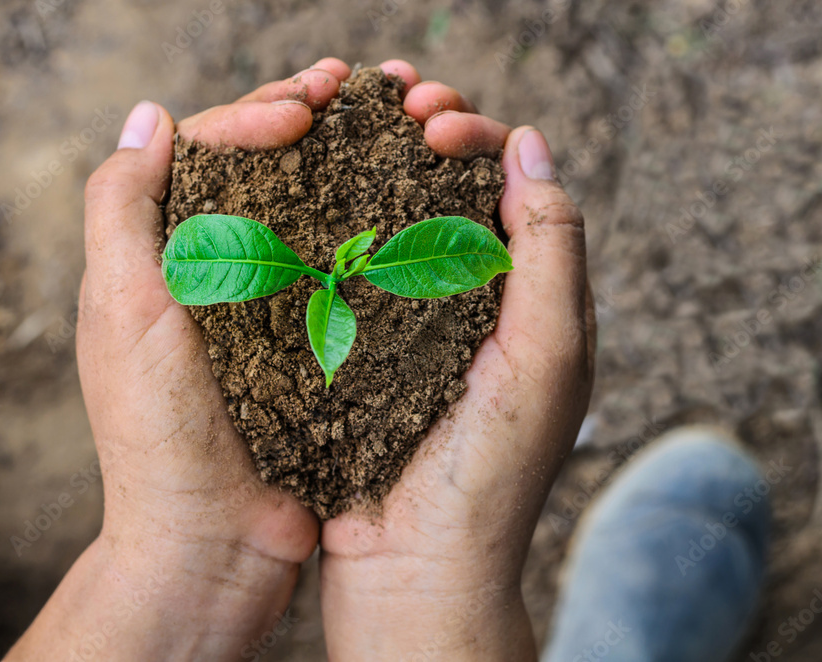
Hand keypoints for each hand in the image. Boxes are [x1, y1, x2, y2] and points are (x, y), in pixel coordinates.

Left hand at [7, 60, 352, 660]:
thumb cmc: (158, 432)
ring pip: (318, 211)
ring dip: (356, 161)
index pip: (212, 151)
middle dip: (314, 117)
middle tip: (365, 85)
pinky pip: (353, 270)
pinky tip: (417, 201)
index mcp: (169, 254)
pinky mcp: (323, 343)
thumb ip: (120, 210)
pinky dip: (382, 229)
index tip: (305, 108)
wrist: (213, 541)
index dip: (257, 113)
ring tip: (403, 123)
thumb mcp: (122, 312)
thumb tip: (149, 115)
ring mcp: (278, 306)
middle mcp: (223, 271)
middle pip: (270, 169)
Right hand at [319, 63, 595, 660]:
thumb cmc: (490, 472)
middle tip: (391, 102)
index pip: (514, 187)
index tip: (431, 124)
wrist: (416, 567)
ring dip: (373, 168)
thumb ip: (552, 252)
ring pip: (396, 221)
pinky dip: (332, 224)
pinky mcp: (358, 347)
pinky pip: (349, 269)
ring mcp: (411, 322)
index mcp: (531, 298)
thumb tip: (532, 146)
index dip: (479, 138)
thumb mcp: (546, 357)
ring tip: (340, 126)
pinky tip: (305, 195)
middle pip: (452, 191)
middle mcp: (474, 302)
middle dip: (425, 136)